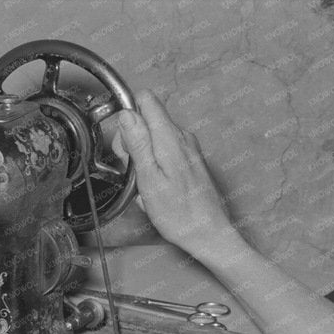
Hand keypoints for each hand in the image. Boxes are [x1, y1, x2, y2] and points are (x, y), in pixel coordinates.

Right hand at [115, 90, 240, 261]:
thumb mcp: (149, 179)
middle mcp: (182, 136)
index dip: (128, 115)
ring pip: (154, 135)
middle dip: (133, 140)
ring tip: (146, 182)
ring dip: (143, 155)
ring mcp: (188, 147)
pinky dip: (155, 164)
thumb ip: (138, 143)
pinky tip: (156, 185)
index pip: (145, 99)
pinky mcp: (190, 159)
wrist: (209, 233)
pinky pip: (164, 150)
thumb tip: (127, 114)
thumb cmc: (180, 214)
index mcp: (170, 137)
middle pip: (148, 118)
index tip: (124, 141)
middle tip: (133, 169)